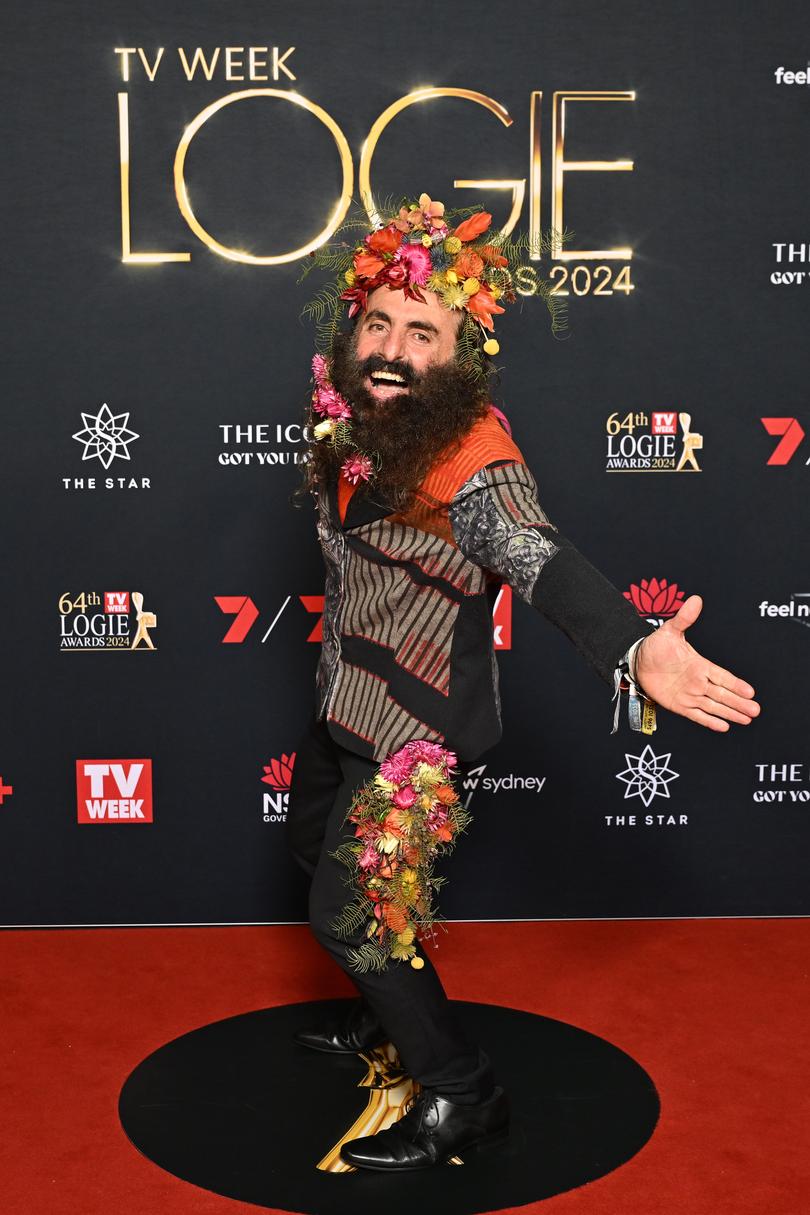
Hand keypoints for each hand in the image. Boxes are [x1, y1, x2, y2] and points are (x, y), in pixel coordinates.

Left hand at [633, 595, 760, 731]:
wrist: (639, 661)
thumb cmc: (657, 646)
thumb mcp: (670, 630)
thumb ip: (684, 618)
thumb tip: (696, 600)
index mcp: (699, 665)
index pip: (722, 676)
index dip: (735, 684)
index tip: (749, 691)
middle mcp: (698, 682)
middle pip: (722, 694)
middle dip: (739, 703)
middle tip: (755, 710)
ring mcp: (690, 694)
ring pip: (713, 706)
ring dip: (730, 713)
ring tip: (747, 719)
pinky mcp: (679, 705)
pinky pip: (696, 714)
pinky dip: (709, 721)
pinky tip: (724, 726)